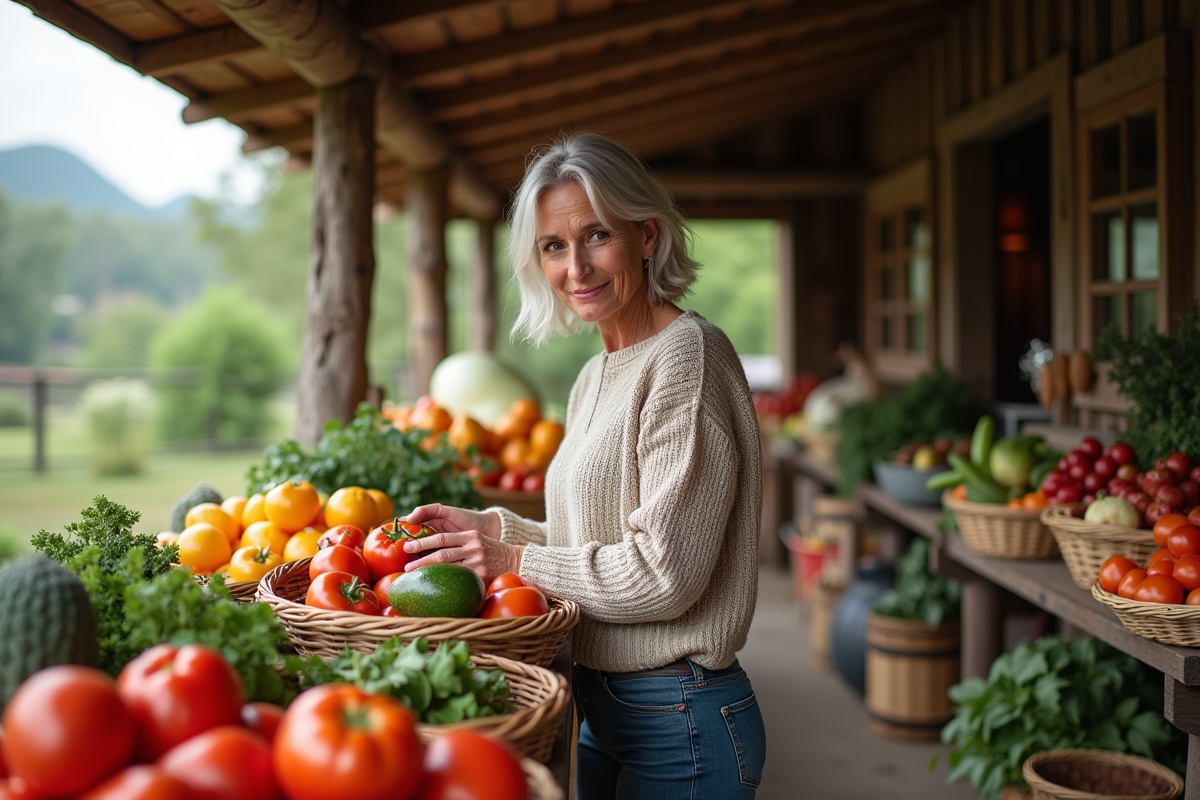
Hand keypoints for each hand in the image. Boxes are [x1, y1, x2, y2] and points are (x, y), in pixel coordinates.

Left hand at [400, 505, 520, 583]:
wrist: (517, 559)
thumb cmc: (492, 551)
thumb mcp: (477, 541)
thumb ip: (459, 544)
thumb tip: (429, 551)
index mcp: (470, 535)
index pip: (442, 538)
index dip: (423, 541)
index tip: (407, 545)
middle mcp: (473, 547)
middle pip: (442, 552)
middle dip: (421, 557)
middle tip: (406, 565)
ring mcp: (478, 562)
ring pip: (448, 567)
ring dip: (429, 571)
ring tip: (415, 576)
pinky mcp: (482, 575)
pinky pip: (460, 579)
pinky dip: (446, 582)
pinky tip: (435, 586)